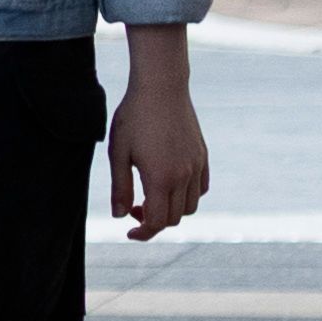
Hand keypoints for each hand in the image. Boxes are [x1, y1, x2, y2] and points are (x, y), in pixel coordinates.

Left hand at [108, 37, 208, 242]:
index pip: (157, 222)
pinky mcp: (203, 156)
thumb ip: (119, 188)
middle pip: (174, 218)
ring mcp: (197, 166)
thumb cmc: (134, 118)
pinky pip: (201, 188)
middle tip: (133, 207)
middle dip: (153, 221)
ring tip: (150, 195)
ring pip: (191, 206)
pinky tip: (169, 183)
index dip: (143, 233)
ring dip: (171, 210)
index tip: (129, 232)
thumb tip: (119, 216)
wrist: (161, 87)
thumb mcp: (118, 153)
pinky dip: (188, 195)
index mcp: (161, 179)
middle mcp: (184, 176)